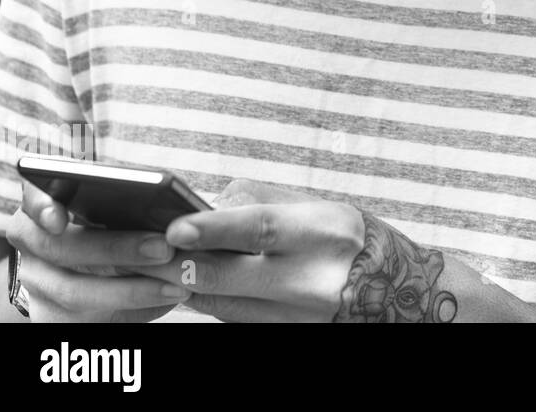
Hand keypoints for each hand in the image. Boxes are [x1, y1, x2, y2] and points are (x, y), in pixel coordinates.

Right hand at [5, 180, 189, 322]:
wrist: (78, 272)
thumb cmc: (106, 227)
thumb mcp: (106, 209)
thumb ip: (123, 202)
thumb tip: (173, 211)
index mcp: (42, 210)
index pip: (32, 201)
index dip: (42, 208)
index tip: (59, 219)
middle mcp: (32, 248)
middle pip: (61, 249)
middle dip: (115, 248)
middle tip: (164, 248)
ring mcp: (38, 287)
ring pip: (76, 292)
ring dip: (134, 289)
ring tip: (179, 282)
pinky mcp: (55, 318)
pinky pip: (94, 317)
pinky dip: (138, 307)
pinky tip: (169, 296)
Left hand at [127, 179, 458, 322]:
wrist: (398, 291)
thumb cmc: (354, 238)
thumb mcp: (319, 207)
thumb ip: (262, 201)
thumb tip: (207, 202)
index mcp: (325, 232)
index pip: (261, 229)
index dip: (214, 228)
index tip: (174, 226)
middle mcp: (311, 278)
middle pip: (227, 276)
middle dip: (175, 264)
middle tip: (137, 250)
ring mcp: (297, 314)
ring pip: (219, 302)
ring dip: (181, 284)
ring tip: (149, 264)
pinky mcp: (285, 333)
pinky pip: (231, 318)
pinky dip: (206, 298)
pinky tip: (187, 283)